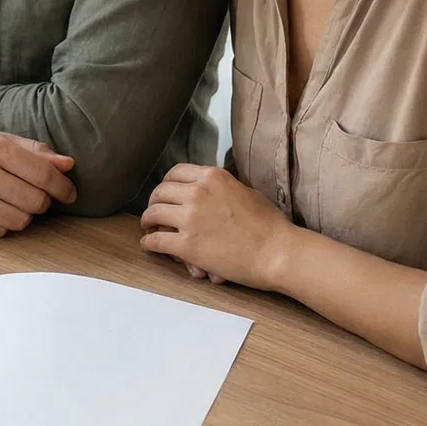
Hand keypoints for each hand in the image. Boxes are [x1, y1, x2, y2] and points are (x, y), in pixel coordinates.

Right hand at [0, 130, 77, 236]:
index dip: (62, 186)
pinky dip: (2, 223)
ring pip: (20, 220)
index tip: (68, 192)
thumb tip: (67, 165)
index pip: (43, 173)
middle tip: (35, 197)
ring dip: (22, 214)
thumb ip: (31, 151)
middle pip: (35, 201)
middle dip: (42, 201)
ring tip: (10, 203)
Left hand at [138, 164, 296, 289]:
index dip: (167, 184)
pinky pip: (156, 241)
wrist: (278, 252)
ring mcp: (190, 218)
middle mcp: (197, 193)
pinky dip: (149, 243)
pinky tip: (149, 245)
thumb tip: (213, 190)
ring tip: (149, 227)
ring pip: (152, 214)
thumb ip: (223, 188)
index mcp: (212, 177)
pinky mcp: (187, 245)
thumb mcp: (246, 191)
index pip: (175, 173)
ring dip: (148, 221)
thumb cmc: (270, 226)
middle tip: (154, 212)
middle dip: (154, 202)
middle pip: (160, 192)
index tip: (165, 194)